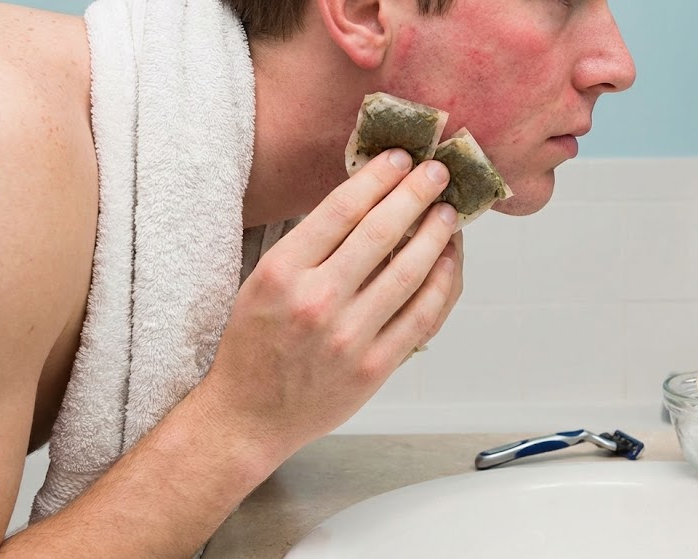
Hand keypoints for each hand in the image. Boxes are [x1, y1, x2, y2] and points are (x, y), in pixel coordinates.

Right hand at [204, 149, 459, 458]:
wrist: (248, 416)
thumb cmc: (254, 346)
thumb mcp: (262, 283)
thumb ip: (309, 246)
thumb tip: (366, 201)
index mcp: (281, 273)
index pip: (340, 209)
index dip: (377, 178)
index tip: (399, 159)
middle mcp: (315, 301)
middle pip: (380, 232)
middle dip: (416, 194)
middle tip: (437, 173)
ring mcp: (348, 337)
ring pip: (408, 272)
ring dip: (436, 235)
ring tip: (448, 214)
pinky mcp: (374, 368)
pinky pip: (420, 317)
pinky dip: (441, 284)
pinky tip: (448, 262)